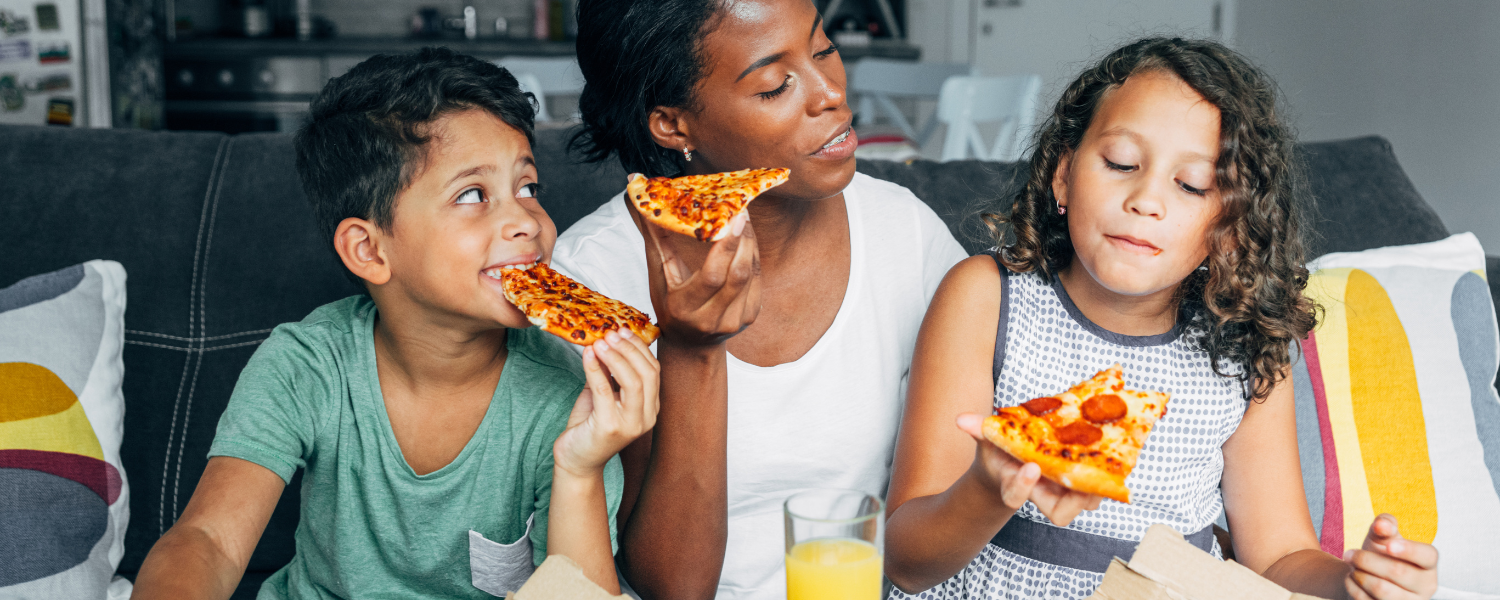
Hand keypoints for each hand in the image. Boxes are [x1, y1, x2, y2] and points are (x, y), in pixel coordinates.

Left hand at [553, 329, 660, 476]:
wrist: (576, 459)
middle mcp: (646, 417)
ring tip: (599, 342)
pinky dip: (595, 369)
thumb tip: (606, 340)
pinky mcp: (609, 428)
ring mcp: (630, 424)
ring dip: (615, 357)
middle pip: (648, 374)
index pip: (654, 370)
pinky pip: (604, 391)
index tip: (623, 331)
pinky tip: (587, 355)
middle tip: (611, 333)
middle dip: (629, 349)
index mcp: (650, 408)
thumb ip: (609, 372)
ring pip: (633, 382)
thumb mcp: (604, 394)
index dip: (640, 348)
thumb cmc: (590, 426)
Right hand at [628, 202, 761, 346]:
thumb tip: (646, 206)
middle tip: (741, 210)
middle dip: (743, 239)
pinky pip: (757, 280)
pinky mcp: (750, 317)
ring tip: (744, 220)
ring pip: (751, 274)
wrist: (690, 344)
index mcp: (685, 308)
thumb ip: (657, 241)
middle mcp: (712, 319)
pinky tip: (747, 240)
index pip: (713, 276)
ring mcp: (735, 321)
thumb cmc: (669, 305)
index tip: (734, 217)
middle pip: (738, 274)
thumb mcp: (659, 277)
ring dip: (750, 244)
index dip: (727, 246)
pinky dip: (753, 256)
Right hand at [956, 413, 1101, 526]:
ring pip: (1086, 501)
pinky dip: (1109, 470)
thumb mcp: (988, 439)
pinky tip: (1115, 443)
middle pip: (1060, 512)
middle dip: (1074, 498)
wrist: (1015, 462)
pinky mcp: (1081, 481)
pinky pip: (1099, 484)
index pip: (1013, 496)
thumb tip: (960, 419)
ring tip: (1106, 461)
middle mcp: (1040, 494)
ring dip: (1098, 486)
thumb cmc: (1001, 452)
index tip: (1031, 467)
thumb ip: (979, 429)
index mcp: (1012, 484)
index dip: (1022, 487)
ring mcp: (1062, 491)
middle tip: (1084, 480)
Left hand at [1343, 514, 1437, 599]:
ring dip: (1359, 575)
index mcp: (1427, 564)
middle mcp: (1425, 586)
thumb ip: (1384, 525)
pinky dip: (1353, 588)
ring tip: (1351, 567)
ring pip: (1382, 590)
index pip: (1428, 556)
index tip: (1389, 545)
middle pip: (1397, 571)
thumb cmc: (1380, 554)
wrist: (1368, 577)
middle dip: (1366, 559)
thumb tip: (1382, 524)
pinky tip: (1351, 579)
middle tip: (1348, 554)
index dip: (1410, 550)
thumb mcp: (1382, 537)